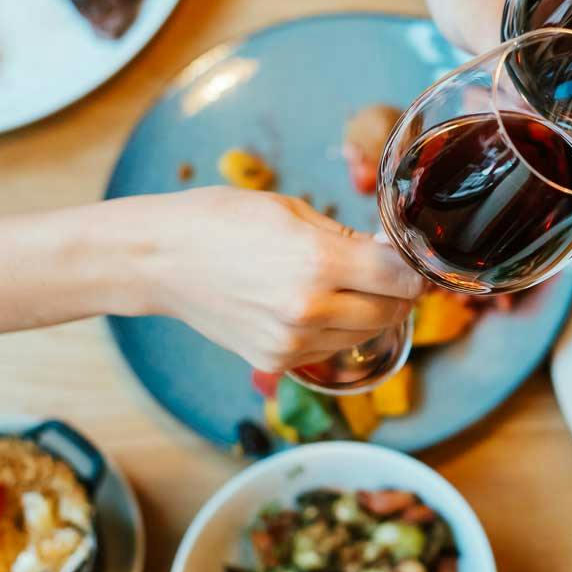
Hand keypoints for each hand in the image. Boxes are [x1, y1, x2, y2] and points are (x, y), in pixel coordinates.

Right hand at [136, 188, 424, 370]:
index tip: (410, 263)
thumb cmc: (221, 222)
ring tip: (352, 289)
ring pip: (363, 336)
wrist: (160, 260)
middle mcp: (309, 308)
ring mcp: (291, 340)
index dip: (411, 271)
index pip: (399, 279)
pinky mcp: (275, 360)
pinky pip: (329, 350)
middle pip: (390, 312)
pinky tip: (320, 308)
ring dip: (370, 315)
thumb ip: (347, 238)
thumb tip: (390, 254)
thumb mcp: (292, 211)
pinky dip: (337, 332)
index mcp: (318, 262)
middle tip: (388, 276)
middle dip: (397, 294)